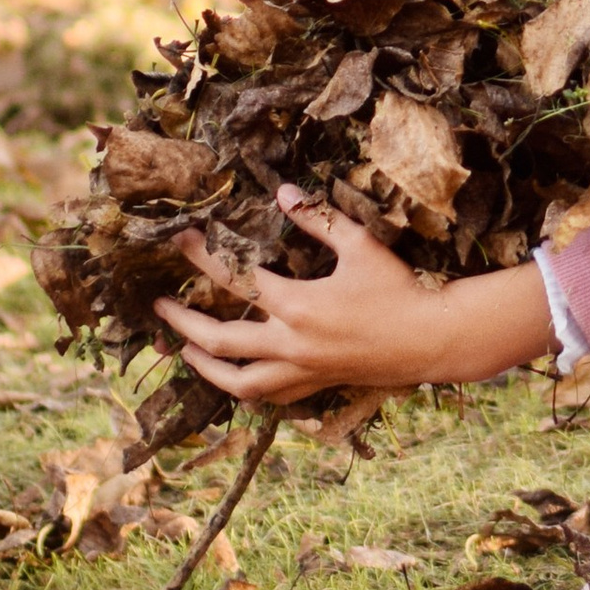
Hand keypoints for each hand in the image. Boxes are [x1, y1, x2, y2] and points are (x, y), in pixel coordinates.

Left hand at [157, 204, 552, 403]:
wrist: (431, 340)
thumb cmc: (398, 290)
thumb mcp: (361, 246)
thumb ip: (319, 220)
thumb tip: (284, 194)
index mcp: (297, 305)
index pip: (237, 279)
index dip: (205, 257)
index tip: (183, 240)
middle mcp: (291, 344)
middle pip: (220, 339)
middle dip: (183, 321)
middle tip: (158, 305)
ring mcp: (302, 370)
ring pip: (238, 380)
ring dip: (206, 367)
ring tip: (186, 352)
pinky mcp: (316, 384)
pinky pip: (270, 395)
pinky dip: (245, 387)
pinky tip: (235, 377)